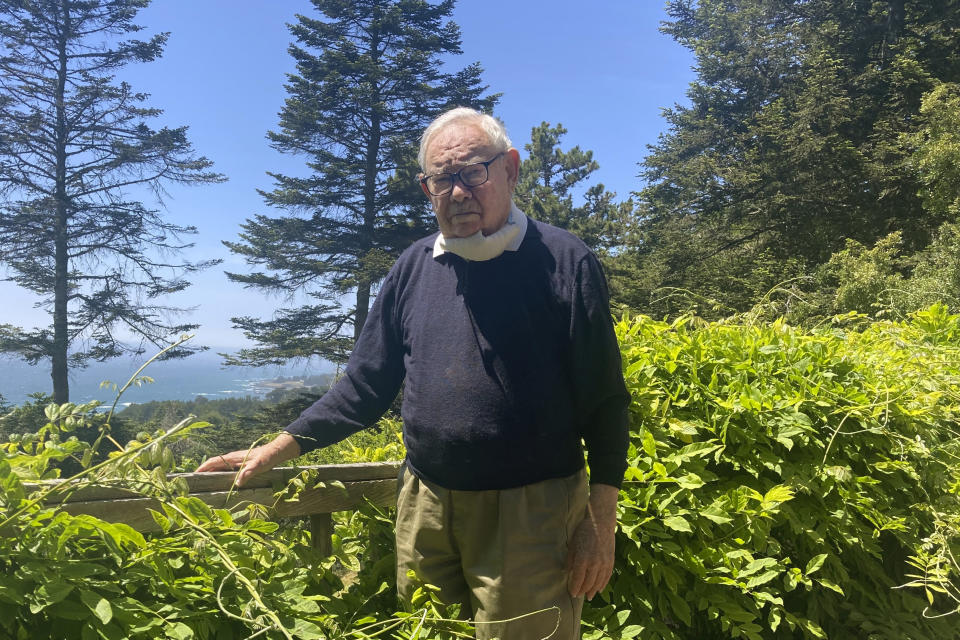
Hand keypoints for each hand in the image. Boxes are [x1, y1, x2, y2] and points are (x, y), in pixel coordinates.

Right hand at [195, 432, 300, 486]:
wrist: (276, 452)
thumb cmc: (267, 457)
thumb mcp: (259, 465)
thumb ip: (249, 472)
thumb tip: (238, 483)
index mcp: (233, 458)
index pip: (213, 461)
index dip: (203, 467)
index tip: (193, 474)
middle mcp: (232, 458)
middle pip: (213, 464)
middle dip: (203, 471)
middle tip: (193, 482)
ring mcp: (235, 461)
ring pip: (218, 466)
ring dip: (210, 473)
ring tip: (201, 483)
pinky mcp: (240, 464)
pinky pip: (225, 469)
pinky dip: (218, 473)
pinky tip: (218, 481)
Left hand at [566, 483, 618, 599]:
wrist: (601, 522)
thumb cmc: (583, 532)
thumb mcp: (573, 544)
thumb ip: (570, 560)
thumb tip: (566, 572)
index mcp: (582, 559)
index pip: (577, 579)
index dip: (574, 588)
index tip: (572, 593)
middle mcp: (594, 563)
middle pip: (588, 583)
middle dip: (583, 591)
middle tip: (579, 596)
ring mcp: (604, 563)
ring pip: (598, 582)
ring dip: (593, 590)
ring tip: (589, 596)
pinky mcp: (611, 561)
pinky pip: (607, 577)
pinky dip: (603, 584)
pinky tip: (599, 589)